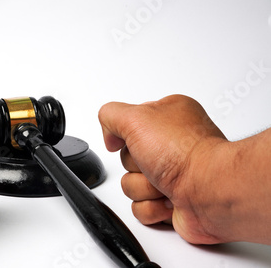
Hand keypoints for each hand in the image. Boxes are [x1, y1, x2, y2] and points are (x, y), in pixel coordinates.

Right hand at [98, 95, 229, 243]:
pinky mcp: (172, 202)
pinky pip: (141, 208)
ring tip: (165, 184)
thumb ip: (111, 115)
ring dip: (143, 188)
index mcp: (168, 117)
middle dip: (135, 166)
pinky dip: (152, 207)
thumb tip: (110, 134)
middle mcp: (171, 145)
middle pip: (126, 159)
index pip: (128, 125)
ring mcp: (173, 174)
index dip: (125, 136)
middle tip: (154, 163)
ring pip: (131, 185)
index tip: (133, 140)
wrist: (213, 192)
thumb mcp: (136, 117)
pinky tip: (169, 200)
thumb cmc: (184, 154)